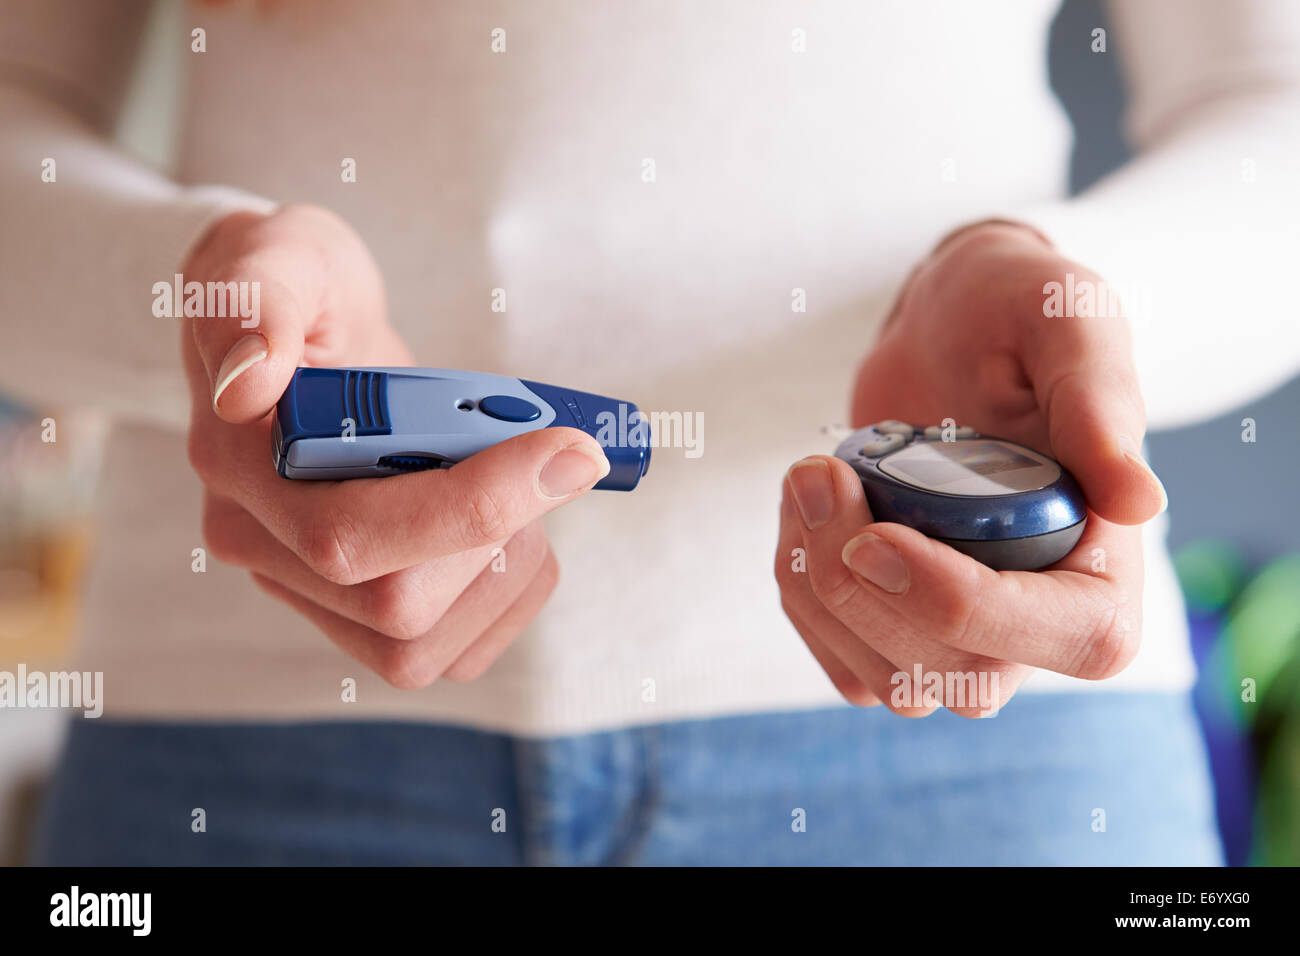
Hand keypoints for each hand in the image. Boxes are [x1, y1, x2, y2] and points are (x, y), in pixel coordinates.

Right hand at [180, 205, 608, 686]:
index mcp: (239, 471)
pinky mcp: (367, 615)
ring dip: (510, 563)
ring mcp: (314, 592)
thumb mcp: (274, 256)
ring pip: (426, 644)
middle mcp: (266, 549)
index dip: (473, 503)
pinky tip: (519, 521)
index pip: (348, 536)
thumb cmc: (296, 285)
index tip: (568, 445)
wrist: (313, 326)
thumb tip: (246, 386)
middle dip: (501, 528)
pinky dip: (514, 592)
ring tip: (519, 473)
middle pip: (397, 606)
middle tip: (549, 447)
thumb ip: (257, 304)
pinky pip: (455, 651)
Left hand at [775, 221, 1166, 715]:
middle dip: (859, 588)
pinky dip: (802, 597)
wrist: (947, 327)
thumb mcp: (1067, 324)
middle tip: (815, 474)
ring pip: (887, 680)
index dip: (960, 605)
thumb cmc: (1017, 315)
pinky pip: (843, 662)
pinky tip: (801, 514)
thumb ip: (1099, 400)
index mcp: (1112, 562)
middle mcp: (1044, 618)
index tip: (871, 538)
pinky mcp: (899, 627)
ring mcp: (966, 634)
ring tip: (807, 479)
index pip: (1070, 636)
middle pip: (955, 673)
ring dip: (818, 589)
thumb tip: (1139, 501)